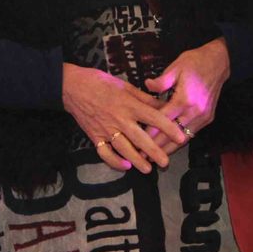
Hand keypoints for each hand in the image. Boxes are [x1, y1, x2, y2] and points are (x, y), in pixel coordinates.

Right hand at [62, 64, 184, 174]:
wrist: (71, 87)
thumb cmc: (100, 82)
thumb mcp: (125, 86)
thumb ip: (144, 98)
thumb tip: (163, 105)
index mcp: (128, 104)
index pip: (153, 117)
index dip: (168, 128)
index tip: (180, 137)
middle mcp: (119, 119)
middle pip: (140, 138)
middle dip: (154, 151)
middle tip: (166, 162)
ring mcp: (106, 129)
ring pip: (123, 148)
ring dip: (137, 160)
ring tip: (148, 169)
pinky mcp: (94, 136)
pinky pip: (104, 152)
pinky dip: (114, 161)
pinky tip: (124, 166)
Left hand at [145, 39, 230, 154]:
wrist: (219, 62)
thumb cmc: (195, 62)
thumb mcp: (176, 67)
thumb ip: (161, 80)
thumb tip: (147, 85)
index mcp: (185, 99)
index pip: (164, 120)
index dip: (151, 131)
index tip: (139, 140)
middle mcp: (195, 111)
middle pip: (173, 134)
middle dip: (158, 146)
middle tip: (144, 156)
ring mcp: (203, 117)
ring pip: (184, 137)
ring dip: (170, 148)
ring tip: (156, 157)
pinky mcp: (208, 118)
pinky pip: (192, 133)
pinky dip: (181, 141)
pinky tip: (171, 147)